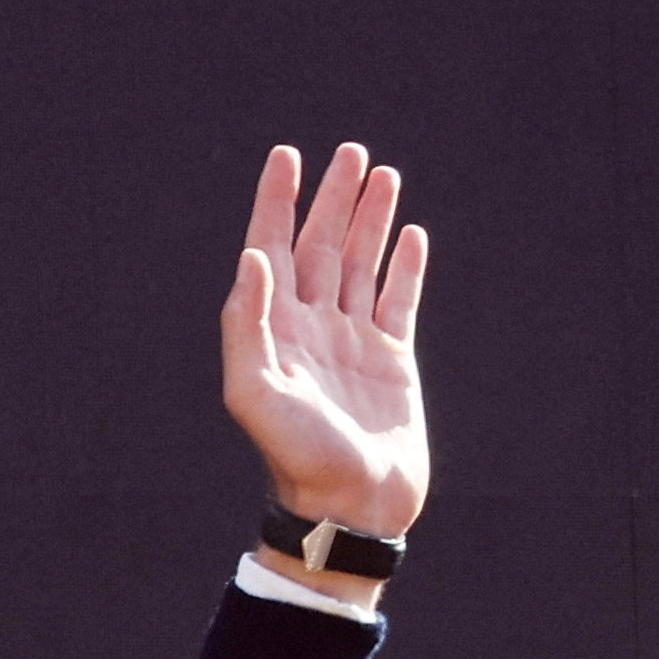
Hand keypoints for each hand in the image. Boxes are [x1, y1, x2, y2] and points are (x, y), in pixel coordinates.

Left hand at [221, 143, 428, 541]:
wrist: (350, 507)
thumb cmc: (298, 458)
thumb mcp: (257, 394)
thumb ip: (247, 326)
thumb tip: (253, 259)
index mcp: (275, 332)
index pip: (271, 250)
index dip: (276, 203)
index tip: (287, 156)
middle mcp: (311, 330)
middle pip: (319, 247)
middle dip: (332, 199)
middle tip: (349, 151)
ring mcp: (352, 344)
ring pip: (359, 265)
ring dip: (368, 220)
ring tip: (382, 174)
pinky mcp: (391, 362)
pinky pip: (399, 301)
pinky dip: (405, 267)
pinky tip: (411, 235)